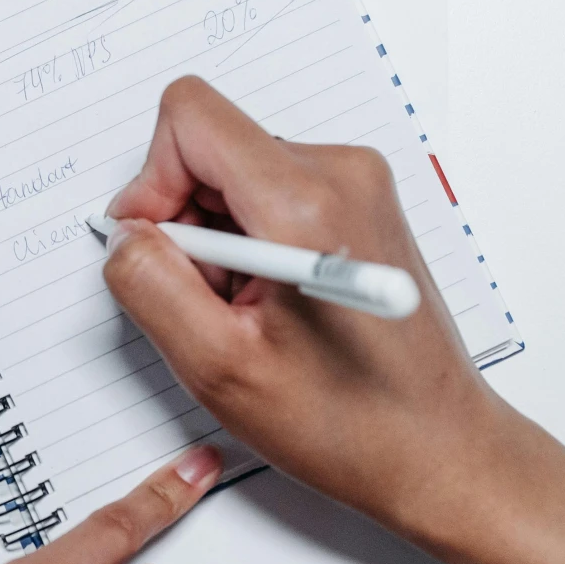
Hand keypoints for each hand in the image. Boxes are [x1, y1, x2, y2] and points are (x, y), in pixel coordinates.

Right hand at [102, 77, 564, 563]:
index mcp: (305, 201)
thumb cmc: (346, 421)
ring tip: (253, 313)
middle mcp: (340, 172)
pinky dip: (252, 242)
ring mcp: (357, 183)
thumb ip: (149, 282)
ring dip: (221, 240)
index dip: (152, 180)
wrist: (438, 448)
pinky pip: (268, 192)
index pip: (190, 115)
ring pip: (235, 172)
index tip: (158, 247)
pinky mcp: (360, 201)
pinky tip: (276, 305)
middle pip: (212, 145)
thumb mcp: (217, 366)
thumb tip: (126, 233)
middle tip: (216, 303)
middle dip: (188, 222)